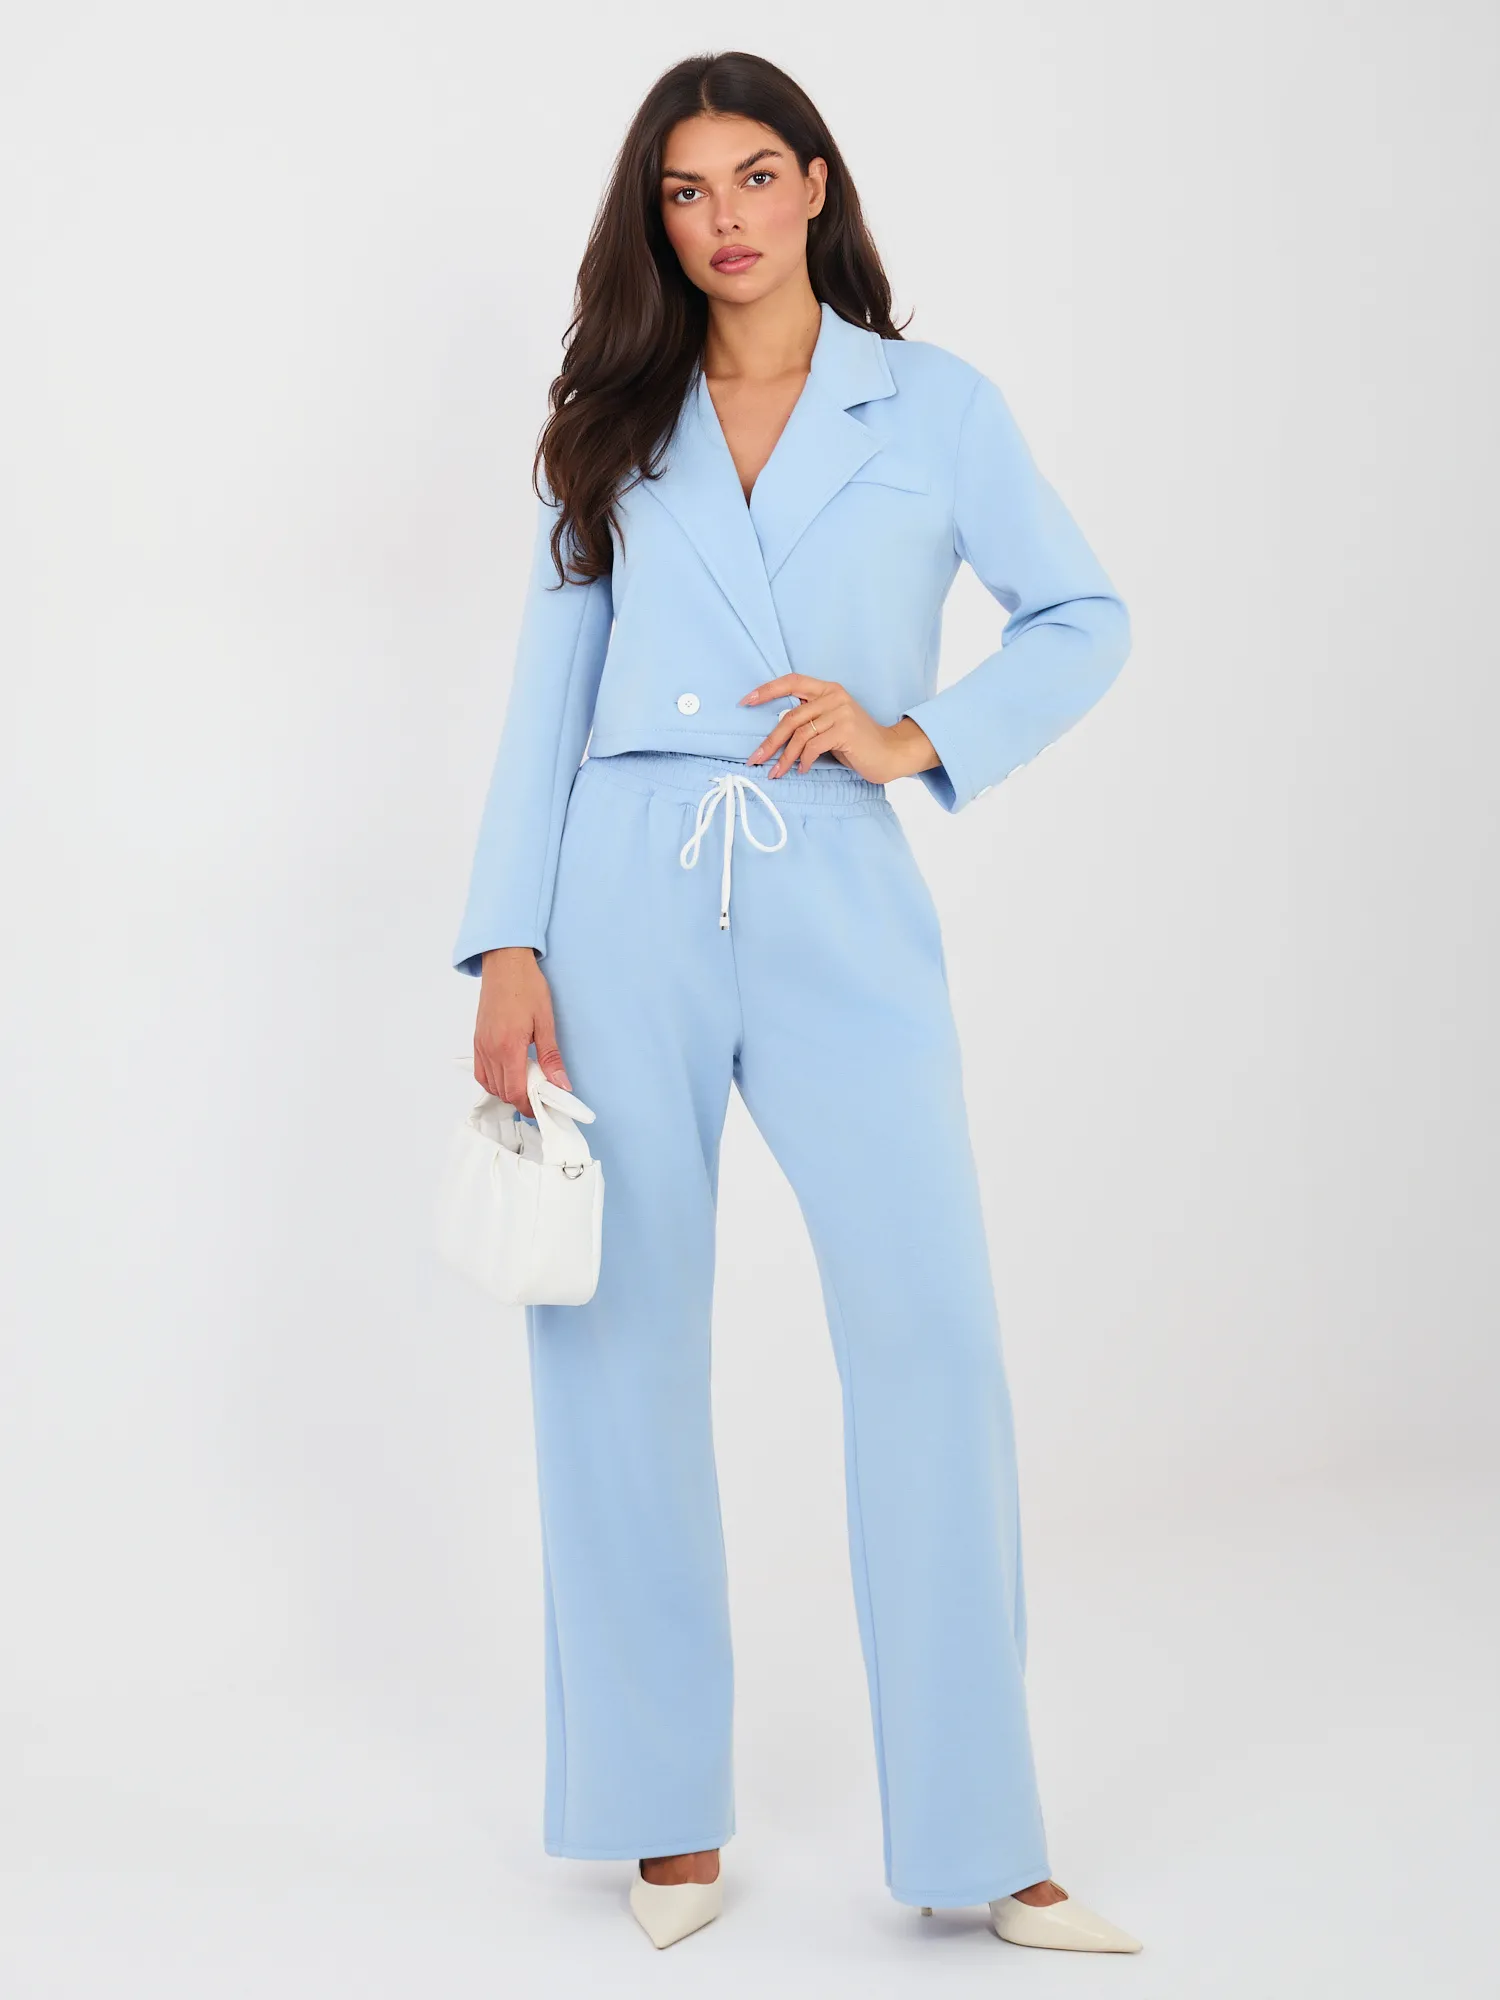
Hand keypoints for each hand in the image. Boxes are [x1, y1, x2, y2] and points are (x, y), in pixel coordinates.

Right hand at [474, 947, 571, 1117]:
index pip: (515, 1091)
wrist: (505, 964)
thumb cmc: (526, 986)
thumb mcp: (545, 1022)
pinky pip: (481, 1072)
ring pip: (490, 1084)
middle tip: (541, 1096)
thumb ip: (551, 1057)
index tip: (544, 1106)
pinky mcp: (477, 1040)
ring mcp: (480, 1046)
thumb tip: (561, 1084)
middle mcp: (490, 1050)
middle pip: (503, 1092)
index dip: (529, 1105)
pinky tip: (509, 1075)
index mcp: (508, 1047)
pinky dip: (494, 1081)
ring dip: (507, 1091)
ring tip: (528, 1085)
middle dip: (521, 1100)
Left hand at [739, 676, 940, 783]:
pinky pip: (814, 746)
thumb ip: (809, 719)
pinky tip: (802, 770)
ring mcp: (841, 712)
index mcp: (828, 689)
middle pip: (791, 717)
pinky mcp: (847, 730)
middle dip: (770, 741)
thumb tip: (775, 732)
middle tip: (755, 759)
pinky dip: (804, 761)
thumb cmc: (856, 742)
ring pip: (800, 734)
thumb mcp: (830, 723)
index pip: (792, 681)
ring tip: (776, 772)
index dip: (767, 690)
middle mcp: (834, 696)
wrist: (889, 753)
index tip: (745, 701)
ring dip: (784, 757)